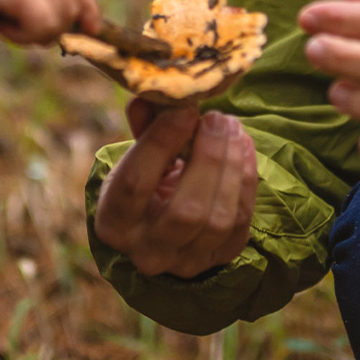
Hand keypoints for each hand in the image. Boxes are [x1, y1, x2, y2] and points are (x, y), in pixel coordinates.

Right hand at [93, 100, 257, 277]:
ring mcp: (186, 263)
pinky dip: (246, 180)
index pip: (135, 184)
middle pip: (186, 210)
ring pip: (219, 219)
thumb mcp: (133, 157)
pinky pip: (241, 222)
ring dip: (231, 166)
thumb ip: (143, 128)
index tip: (184, 109)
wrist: (161, 226)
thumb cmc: (144, 182)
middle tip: (217, 119)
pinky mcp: (219, 260)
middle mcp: (147, 251)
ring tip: (232, 128)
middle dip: (208, 158)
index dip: (160, 143)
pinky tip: (243, 147)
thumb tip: (152, 96)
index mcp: (113, 222)